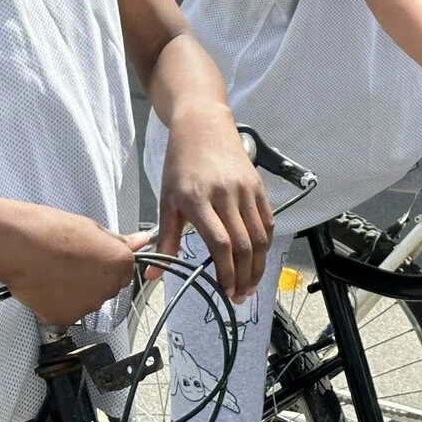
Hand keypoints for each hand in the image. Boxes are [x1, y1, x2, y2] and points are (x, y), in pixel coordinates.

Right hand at [0, 206, 151, 326]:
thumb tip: (140, 241)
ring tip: (56, 271)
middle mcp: (108, 288)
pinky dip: (59, 302)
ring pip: (87, 301)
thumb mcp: (91, 227)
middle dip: (93, 278)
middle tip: (71, 262)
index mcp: (119, 263)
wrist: (19, 246)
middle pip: (107, 287)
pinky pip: (67, 311)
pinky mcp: (65, 318)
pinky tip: (47, 284)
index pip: (124, 270)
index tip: (94, 257)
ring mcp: (87, 306)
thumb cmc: (51, 231)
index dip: (107, 263)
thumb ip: (117, 241)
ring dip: (77, 291)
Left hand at [154, 103, 274, 300]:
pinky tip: (259, 259)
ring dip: (258, 265)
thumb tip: (153, 274)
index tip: (225, 292)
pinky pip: (267, 221)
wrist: (203, 125)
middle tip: (239, 296)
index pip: (220, 243)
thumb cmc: (180, 163)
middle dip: (244, 276)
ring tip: (250, 284)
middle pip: (244, 244)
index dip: (226, 272)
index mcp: (198, 199)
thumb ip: (165, 239)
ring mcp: (245, 190)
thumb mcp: (166, 199)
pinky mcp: (258, 186)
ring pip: (260, 236)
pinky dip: (266, 244)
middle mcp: (225, 195)